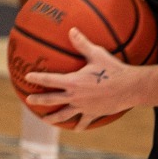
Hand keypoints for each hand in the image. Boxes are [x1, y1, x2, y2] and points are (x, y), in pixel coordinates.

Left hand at [23, 28, 138, 130]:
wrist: (130, 88)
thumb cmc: (113, 69)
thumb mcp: (97, 54)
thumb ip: (82, 43)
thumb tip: (72, 29)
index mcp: (73, 82)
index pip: (50, 80)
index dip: (37, 78)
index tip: (27, 77)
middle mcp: (75, 96)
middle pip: (52, 100)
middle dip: (39, 100)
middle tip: (28, 100)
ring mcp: (83, 107)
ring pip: (64, 115)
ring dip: (53, 118)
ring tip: (45, 121)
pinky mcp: (93, 113)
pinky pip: (84, 121)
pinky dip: (79, 126)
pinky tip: (76, 129)